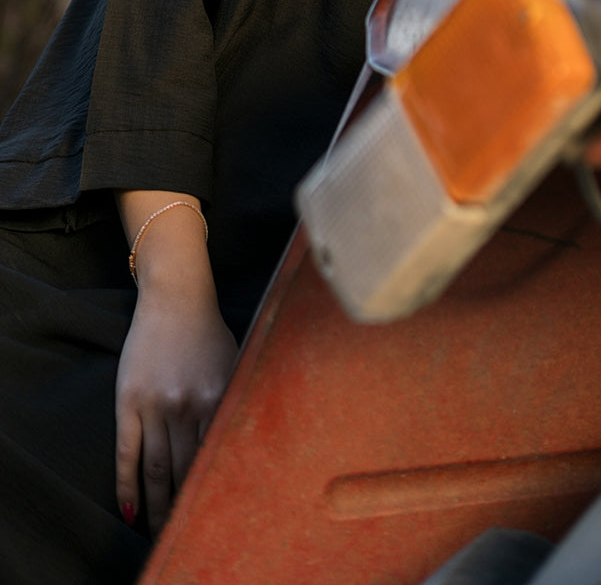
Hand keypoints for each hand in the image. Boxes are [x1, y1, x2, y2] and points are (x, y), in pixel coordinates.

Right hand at [115, 286, 237, 534]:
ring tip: (157, 532)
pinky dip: (126, 485)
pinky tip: (128, 511)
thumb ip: (235, 402)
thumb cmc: (209, 334)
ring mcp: (155, 405)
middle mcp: (187, 406)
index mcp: (219, 397)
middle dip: (184, 506)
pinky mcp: (128, 401)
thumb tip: (242, 444)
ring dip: (156, 506)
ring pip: (155, 469)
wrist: (175, 298)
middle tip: (184, 533)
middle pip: (184, 470)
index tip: (214, 515)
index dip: (212, 488)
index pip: (215, 456)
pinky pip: (126, 452)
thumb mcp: (235, 364)